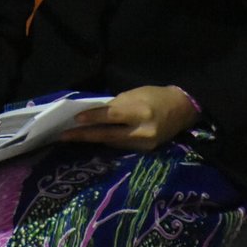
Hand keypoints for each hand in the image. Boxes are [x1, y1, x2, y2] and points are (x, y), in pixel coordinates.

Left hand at [60, 85, 199, 150]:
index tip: (75, 119)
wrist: (182, 110)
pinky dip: (107, 142)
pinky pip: (121, 146)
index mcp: (141, 112)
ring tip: (74, 137)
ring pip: (112, 143)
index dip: (93, 118)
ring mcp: (145, 144)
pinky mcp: (146, 151)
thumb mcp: (134, 94)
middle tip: (64, 136)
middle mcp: (143, 131)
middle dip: (85, 136)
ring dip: (93, 140)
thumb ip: (115, 106)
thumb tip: (93, 114)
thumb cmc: (155, 96)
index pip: (112, 116)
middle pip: (108, 135)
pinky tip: (94, 139)